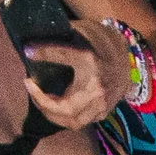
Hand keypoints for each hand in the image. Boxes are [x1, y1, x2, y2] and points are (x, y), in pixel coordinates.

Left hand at [21, 24, 136, 132]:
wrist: (127, 60)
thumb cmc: (100, 44)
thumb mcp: (80, 33)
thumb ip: (60, 38)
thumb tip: (32, 45)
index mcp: (92, 60)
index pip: (64, 54)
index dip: (44, 53)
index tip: (28, 51)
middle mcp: (97, 87)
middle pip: (66, 108)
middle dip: (43, 103)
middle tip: (30, 88)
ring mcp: (102, 103)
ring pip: (72, 121)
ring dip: (52, 114)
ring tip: (40, 100)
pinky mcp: (103, 112)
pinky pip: (79, 122)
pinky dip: (63, 117)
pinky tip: (54, 106)